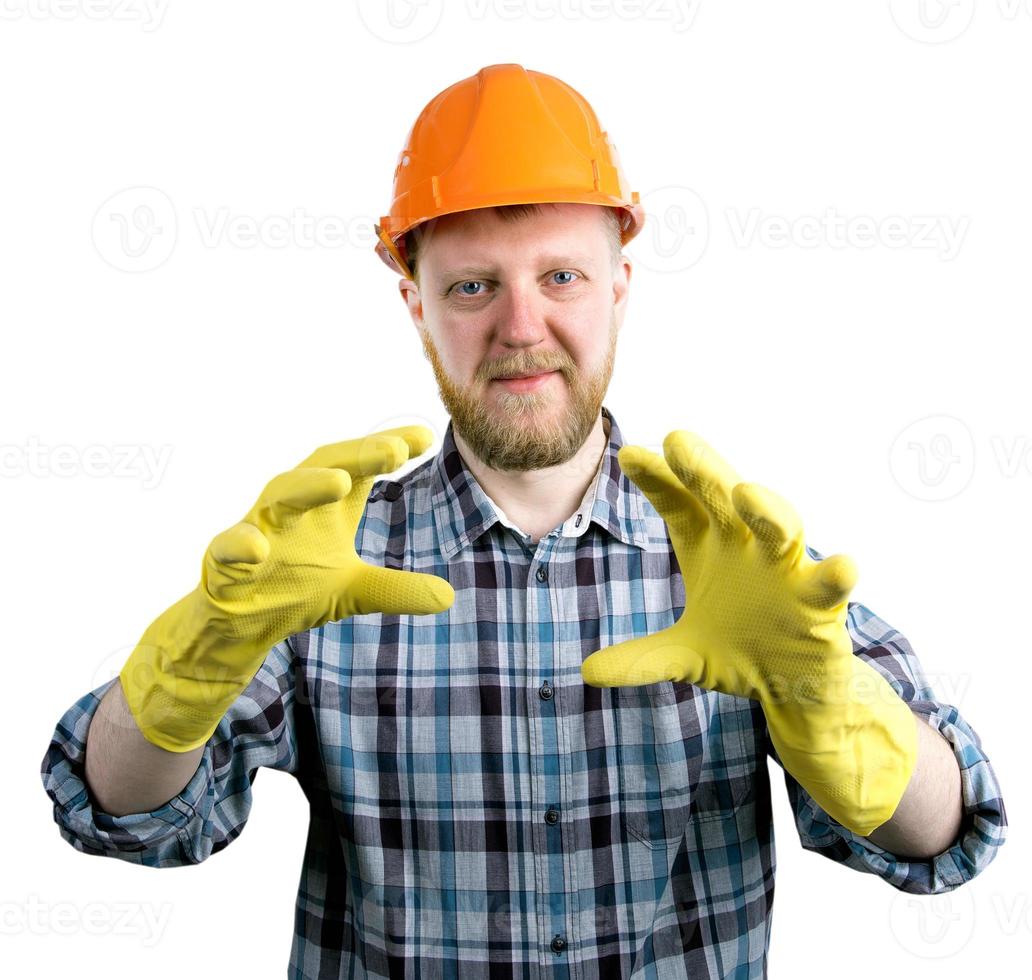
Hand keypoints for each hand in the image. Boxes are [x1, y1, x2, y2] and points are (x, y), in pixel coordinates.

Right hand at [120, 425, 454, 752]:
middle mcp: (295, 507)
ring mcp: (259, 528)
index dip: (389, 449)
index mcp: (327, 508)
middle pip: (327, 467)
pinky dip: (241, 543)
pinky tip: (257, 547)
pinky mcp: (225, 560)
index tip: (426, 437)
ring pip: (280, 493)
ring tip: (340, 482)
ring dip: (308, 484)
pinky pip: (229, 546)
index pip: (361, 468)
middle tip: (396, 450)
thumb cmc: (294, 587)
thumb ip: (397, 589)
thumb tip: (448, 596)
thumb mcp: (354, 591)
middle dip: (360, 455)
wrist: (238, 624)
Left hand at [580, 430, 857, 703]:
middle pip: (725, 501)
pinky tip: (843, 565)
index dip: (658, 481)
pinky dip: (836, 575)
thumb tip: (587, 672)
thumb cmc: (739, 652)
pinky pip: (830, 584)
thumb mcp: (684, 658)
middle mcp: (747, 550)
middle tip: (678, 441)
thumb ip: (641, 659)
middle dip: (704, 471)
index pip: (680, 506)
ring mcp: (787, 573)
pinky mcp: (821, 604)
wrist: (793, 688)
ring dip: (767, 510)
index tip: (628, 456)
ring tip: (747, 492)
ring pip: (782, 529)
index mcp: (710, 549)